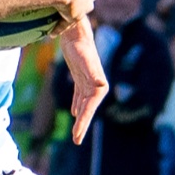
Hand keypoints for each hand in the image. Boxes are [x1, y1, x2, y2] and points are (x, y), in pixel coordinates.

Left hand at [59, 22, 107, 142]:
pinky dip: (77, 104)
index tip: (76, 135)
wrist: (75, 34)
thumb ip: (93, 74)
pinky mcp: (81, 77)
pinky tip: (74, 112)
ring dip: (80, 118)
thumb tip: (101, 84)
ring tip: (75, 133)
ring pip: (84, 105)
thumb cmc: (80, 48)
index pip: (90, 108)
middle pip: (87, 109)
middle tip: (76, 141)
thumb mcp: (85, 61)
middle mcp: (96, 85)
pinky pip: (79, 96)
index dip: (84, 122)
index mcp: (99, 86)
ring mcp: (89, 82)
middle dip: (82, 125)